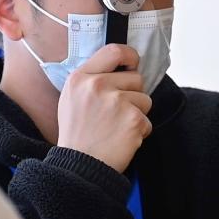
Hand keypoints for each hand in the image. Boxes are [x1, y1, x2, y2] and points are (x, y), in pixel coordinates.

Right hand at [57, 44, 152, 172]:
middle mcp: (98, 85)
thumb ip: (92, 80)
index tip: (133, 62)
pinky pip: (147, 120)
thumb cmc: (77, 135)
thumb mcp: (71, 98)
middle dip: (133, 94)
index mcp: (81, 78)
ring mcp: (117, 102)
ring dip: (136, 114)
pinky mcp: (133, 120)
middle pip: (136, 78)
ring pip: (145, 99)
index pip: (113, 51)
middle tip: (115, 113)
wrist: (79, 167)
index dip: (129, 55)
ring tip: (115, 128)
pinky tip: (121, 140)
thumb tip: (119, 68)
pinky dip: (139, 132)